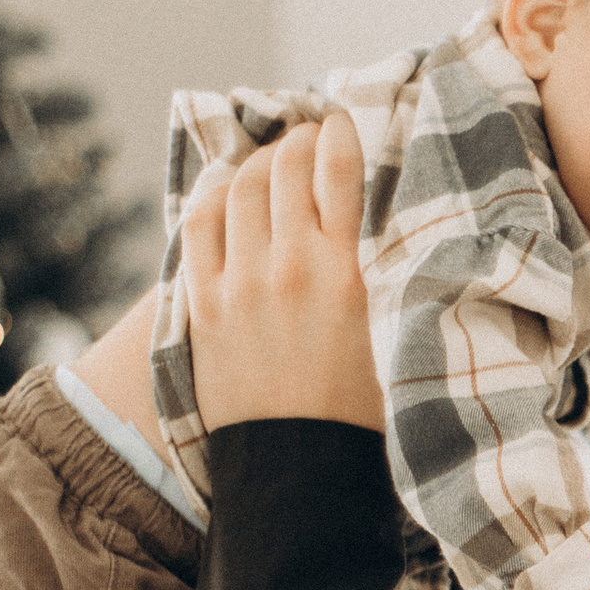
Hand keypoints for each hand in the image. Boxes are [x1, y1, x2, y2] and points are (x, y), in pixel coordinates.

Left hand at [181, 110, 382, 432]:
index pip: (337, 169)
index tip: (341, 122)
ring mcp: (240, 284)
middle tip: (307, 139)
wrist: (300, 467)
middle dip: (297, 141)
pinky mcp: (204, 304)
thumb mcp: (390, 332)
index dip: (338, 131)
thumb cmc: (360, 408)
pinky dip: (214, 195)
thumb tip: (376, 217)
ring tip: (271, 162)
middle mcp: (290, 268)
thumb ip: (380, 271)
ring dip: (257, 163)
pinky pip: (199, 225)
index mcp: (346, 273)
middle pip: (284, 167)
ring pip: (239, 187)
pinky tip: (226, 190)